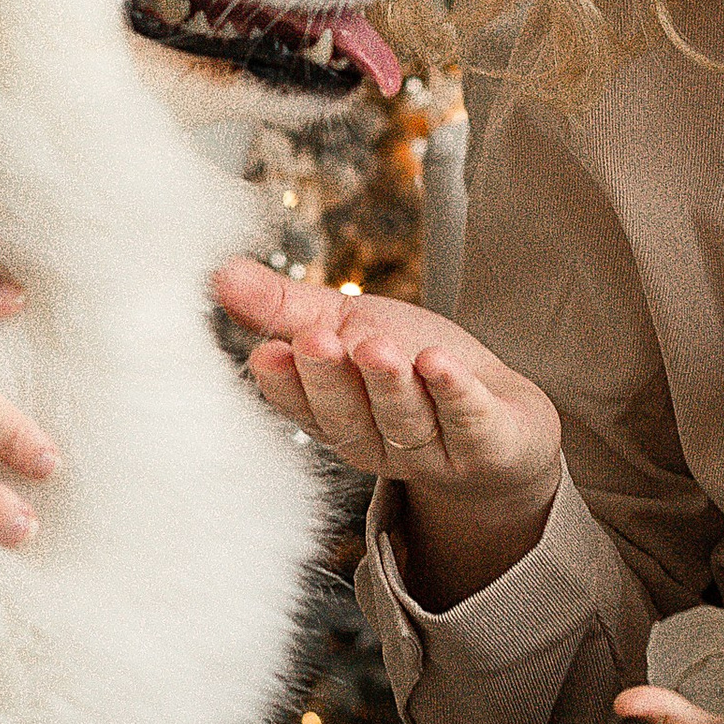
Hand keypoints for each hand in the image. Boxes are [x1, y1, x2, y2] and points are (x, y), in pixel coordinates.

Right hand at [213, 258, 561, 605]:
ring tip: (376, 347)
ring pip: (404, 419)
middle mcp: (378, 440)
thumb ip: (286, 307)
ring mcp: (433, 449)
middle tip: (315, 342)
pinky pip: (467, 419)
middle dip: (330, 379)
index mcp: (336, 415)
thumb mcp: (348, 326)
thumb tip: (219, 273)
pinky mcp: (487, 444)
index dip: (286, 383)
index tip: (268, 353)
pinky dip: (453, 392)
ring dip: (388, 384)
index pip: (303, 404)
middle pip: (348, 414)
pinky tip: (439, 362)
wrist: (505, 419)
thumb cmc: (415, 365)